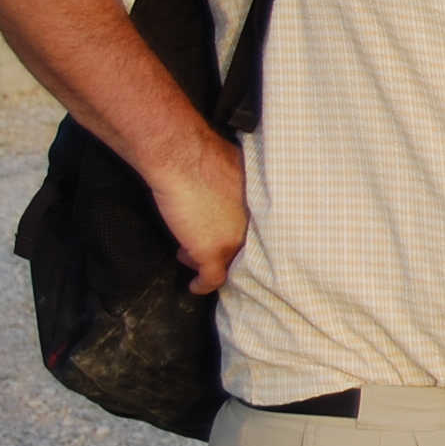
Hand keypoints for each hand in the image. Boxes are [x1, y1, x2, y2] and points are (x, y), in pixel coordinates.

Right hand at [152, 131, 248, 294]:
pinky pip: (212, 277)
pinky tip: (195, 287)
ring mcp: (235, 239)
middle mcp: (254, 224)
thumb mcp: (234, 175)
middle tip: (205, 245)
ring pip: (228, 263)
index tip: (228, 236)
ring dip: (209, 262)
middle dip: (225, 249)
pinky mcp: (212, 252)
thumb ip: (238, 191)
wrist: (182, 158)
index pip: (260, 231)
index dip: (242, 235)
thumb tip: (229, 195)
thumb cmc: (203, 158)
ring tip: (191, 254)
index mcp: (262, 205)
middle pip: (245, 247)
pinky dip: (203, 285)